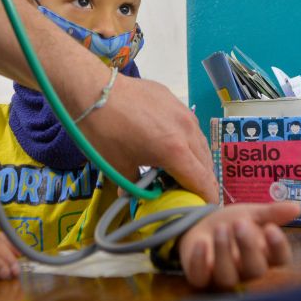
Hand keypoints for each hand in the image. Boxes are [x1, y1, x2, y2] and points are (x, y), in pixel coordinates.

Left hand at [82, 75, 218, 203]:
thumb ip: (134, 186)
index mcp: (175, 152)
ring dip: (196, 160)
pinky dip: (187, 140)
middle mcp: (187, 130)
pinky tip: (171, 143)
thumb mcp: (118, 167)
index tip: (204, 209)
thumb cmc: (104, 133)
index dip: (207, 200)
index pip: (203, 182)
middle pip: (206, 164)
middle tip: (189, 192)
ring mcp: (183, 111)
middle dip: (202, 181)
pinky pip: (189, 125)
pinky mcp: (174, 99)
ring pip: (200, 143)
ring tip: (181, 169)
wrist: (93, 91)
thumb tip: (131, 196)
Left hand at [177, 202, 300, 288]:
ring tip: (221, 228)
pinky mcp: (200, 277)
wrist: (200, 227)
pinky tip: (201, 242)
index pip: (279, 259)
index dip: (277, 247)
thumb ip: (271, 213)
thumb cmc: (231, 224)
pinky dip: (199, 262)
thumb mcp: (250, 214)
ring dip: (223, 251)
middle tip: (240, 223)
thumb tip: (297, 207)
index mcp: (264, 255)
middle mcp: (246, 271)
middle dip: (248, 247)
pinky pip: (200, 278)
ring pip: (227, 277)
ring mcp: (223, 277)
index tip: (270, 227)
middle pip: (255, 270)